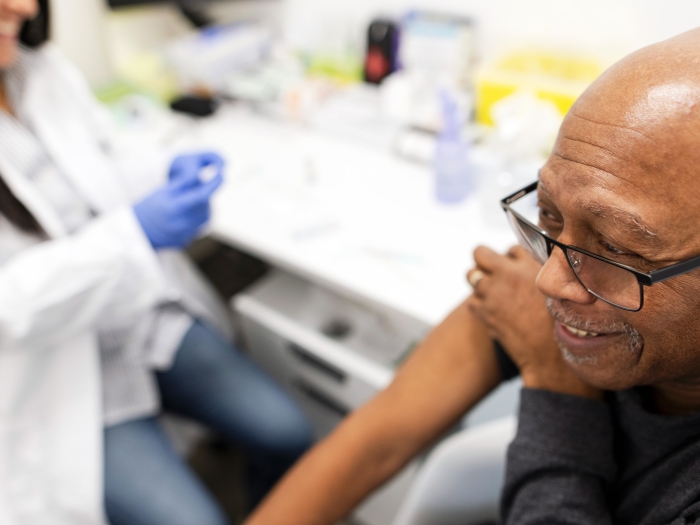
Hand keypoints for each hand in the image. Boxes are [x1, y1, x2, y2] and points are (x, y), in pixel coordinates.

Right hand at [133, 153, 223, 248]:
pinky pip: (199, 226)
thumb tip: (201, 176)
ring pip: (205, 216)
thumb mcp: (162, 192)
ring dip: (202, 207)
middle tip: (193, 191)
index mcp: (174, 208)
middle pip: (204, 206)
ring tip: (187, 203)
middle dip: (204, 195)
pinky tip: (185, 215)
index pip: (201, 195)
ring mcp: (184, 234)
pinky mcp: (186, 240)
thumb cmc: (149, 208)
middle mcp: (182, 223)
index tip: (221, 175)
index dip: (213, 185)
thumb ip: (183, 186)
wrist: (138, 233)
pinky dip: (196, 217)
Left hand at [466, 245, 600, 398]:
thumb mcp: (558, 291)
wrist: (551, 355)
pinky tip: (492, 311)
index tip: (515, 269)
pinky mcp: (483, 312)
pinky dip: (479, 305)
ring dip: (479, 281)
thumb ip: (543, 274)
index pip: (512, 249)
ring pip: (471, 275)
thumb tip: (533, 265)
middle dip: (484, 260)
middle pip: (480, 252)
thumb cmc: (560, 324)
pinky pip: (472, 300)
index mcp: (530, 265)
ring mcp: (492, 292)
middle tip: (492, 272)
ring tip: (492, 292)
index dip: (512, 259)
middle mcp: (508, 275)